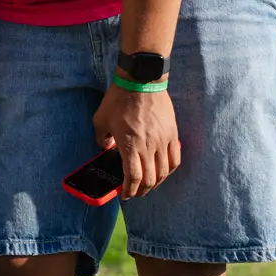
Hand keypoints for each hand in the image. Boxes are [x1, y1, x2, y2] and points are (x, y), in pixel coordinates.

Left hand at [92, 84, 180, 198]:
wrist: (142, 80)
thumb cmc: (119, 99)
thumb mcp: (100, 119)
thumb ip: (101, 138)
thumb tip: (107, 148)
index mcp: (129, 145)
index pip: (133, 178)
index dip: (129, 190)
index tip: (125, 194)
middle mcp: (148, 146)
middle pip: (150, 179)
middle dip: (142, 190)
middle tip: (136, 192)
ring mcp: (163, 141)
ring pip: (164, 172)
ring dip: (157, 182)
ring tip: (150, 184)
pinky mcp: (172, 133)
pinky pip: (175, 158)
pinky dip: (170, 169)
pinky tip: (164, 170)